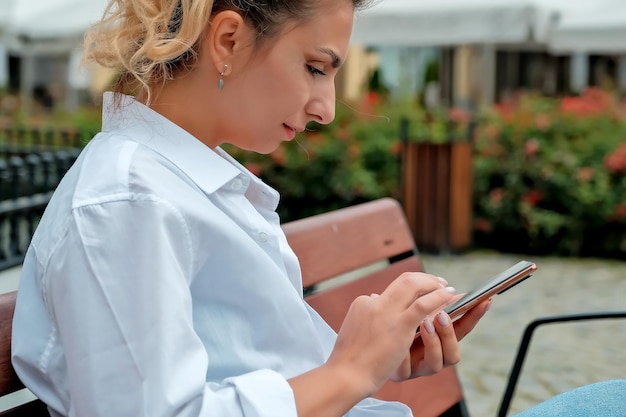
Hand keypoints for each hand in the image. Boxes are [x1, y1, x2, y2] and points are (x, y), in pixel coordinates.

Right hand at [325, 272, 456, 396]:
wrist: (347, 374)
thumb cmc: (350, 359)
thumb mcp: (356, 330)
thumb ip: (369, 316)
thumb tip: (375, 301)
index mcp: (364, 303)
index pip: (391, 289)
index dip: (410, 286)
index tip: (422, 288)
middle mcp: (376, 302)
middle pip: (404, 280)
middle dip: (425, 278)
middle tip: (440, 281)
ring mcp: (388, 312)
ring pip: (414, 287)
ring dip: (434, 285)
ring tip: (447, 289)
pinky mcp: (401, 326)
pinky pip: (422, 306)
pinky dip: (437, 297)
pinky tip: (449, 296)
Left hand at [392, 298, 491, 379]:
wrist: (358, 361)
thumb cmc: (385, 330)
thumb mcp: (406, 313)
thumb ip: (426, 305)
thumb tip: (446, 288)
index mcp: (436, 342)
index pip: (461, 330)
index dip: (474, 316)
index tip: (485, 300)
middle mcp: (431, 358)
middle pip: (453, 354)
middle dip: (449, 333)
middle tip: (441, 314)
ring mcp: (417, 369)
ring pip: (437, 364)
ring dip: (433, 342)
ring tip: (422, 323)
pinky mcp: (400, 374)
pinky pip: (406, 366)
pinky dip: (402, 352)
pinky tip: (392, 340)